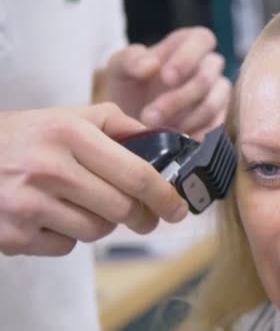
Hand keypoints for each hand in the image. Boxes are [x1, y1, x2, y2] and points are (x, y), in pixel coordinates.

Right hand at [0, 103, 188, 255]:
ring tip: (82, 204)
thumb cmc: (23, 138)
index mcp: (69, 134)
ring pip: (97, 231)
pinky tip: (51, 216)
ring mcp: (29, 205)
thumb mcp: (66, 118)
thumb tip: (161, 138)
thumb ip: (115, 123)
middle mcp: (49, 168)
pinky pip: (66, 247)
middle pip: (122, 209)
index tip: (178, 208)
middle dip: (142, 217)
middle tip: (145, 217)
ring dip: (101, 223)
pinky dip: (67, 236)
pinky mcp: (14, 235)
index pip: (136, 174)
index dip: (165, 196)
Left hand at [106, 27, 230, 140]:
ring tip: (158, 132)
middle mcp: (210, 66)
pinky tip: (173, 142)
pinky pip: (213, 128)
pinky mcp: (219, 120)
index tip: (165, 78)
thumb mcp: (120, 68)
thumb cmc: (131, 87)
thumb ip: (130, 59)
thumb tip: (151, 65)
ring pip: (212, 105)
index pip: (202, 40)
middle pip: (206, 77)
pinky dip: (192, 136)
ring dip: (183, 120)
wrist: (133, 121)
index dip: (187, 58)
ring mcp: (218, 94)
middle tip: (149, 117)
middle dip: (178, 99)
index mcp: (189, 43)